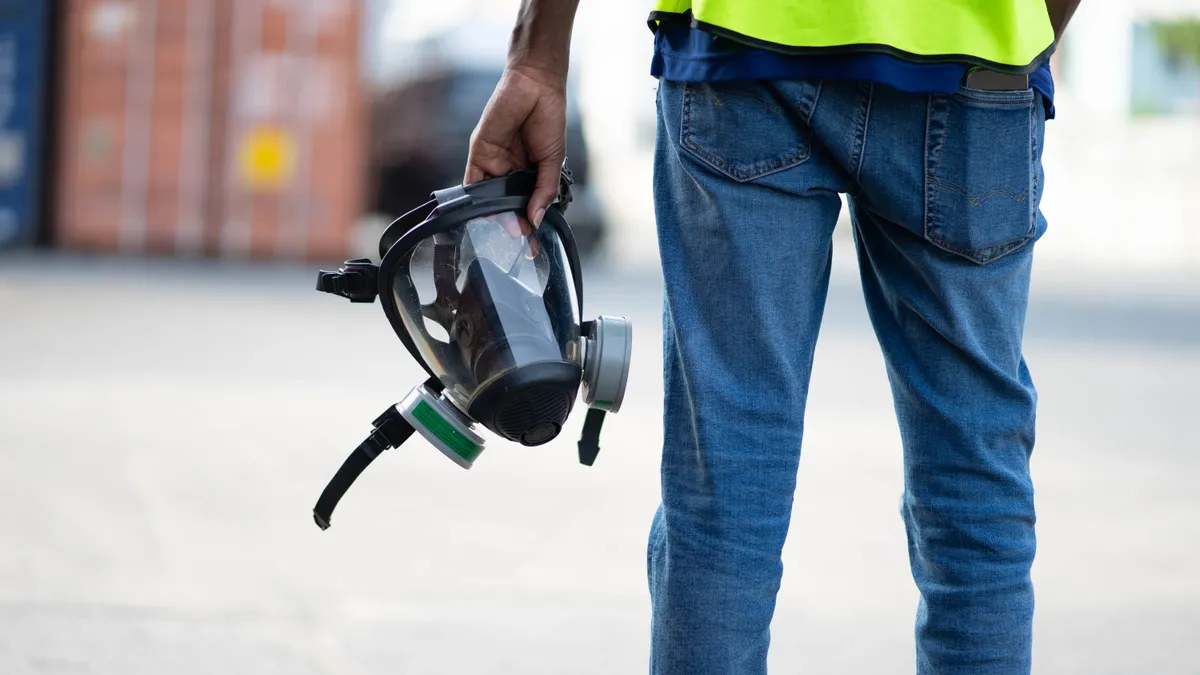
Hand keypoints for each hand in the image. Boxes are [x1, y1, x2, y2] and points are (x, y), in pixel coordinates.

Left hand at [465, 64, 566, 227]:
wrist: (535, 86)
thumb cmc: (549, 119)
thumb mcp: (552, 160)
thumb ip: (544, 191)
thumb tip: (537, 220)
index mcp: (528, 173)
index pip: (525, 206)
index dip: (528, 226)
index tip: (532, 246)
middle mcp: (508, 171)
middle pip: (506, 206)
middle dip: (511, 225)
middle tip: (518, 242)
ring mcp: (492, 163)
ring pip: (489, 198)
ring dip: (495, 216)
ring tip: (506, 231)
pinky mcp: (479, 153)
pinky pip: (473, 181)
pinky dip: (476, 198)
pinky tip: (485, 212)